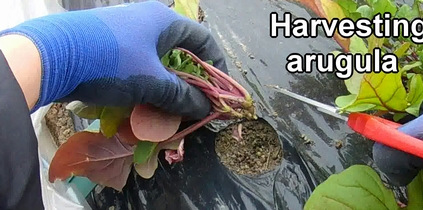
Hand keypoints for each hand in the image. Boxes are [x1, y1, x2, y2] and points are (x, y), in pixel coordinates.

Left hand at [0, 1, 227, 118]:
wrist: (50, 56)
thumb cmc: (111, 62)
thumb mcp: (152, 82)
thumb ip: (182, 96)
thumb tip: (205, 108)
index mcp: (164, 21)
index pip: (203, 40)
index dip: (216, 66)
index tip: (219, 91)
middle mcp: (148, 22)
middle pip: (181, 53)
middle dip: (190, 82)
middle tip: (194, 105)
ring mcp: (127, 33)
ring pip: (158, 63)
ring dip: (167, 87)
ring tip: (169, 110)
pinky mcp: (110, 47)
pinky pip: (138, 66)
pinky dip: (146, 85)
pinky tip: (143, 105)